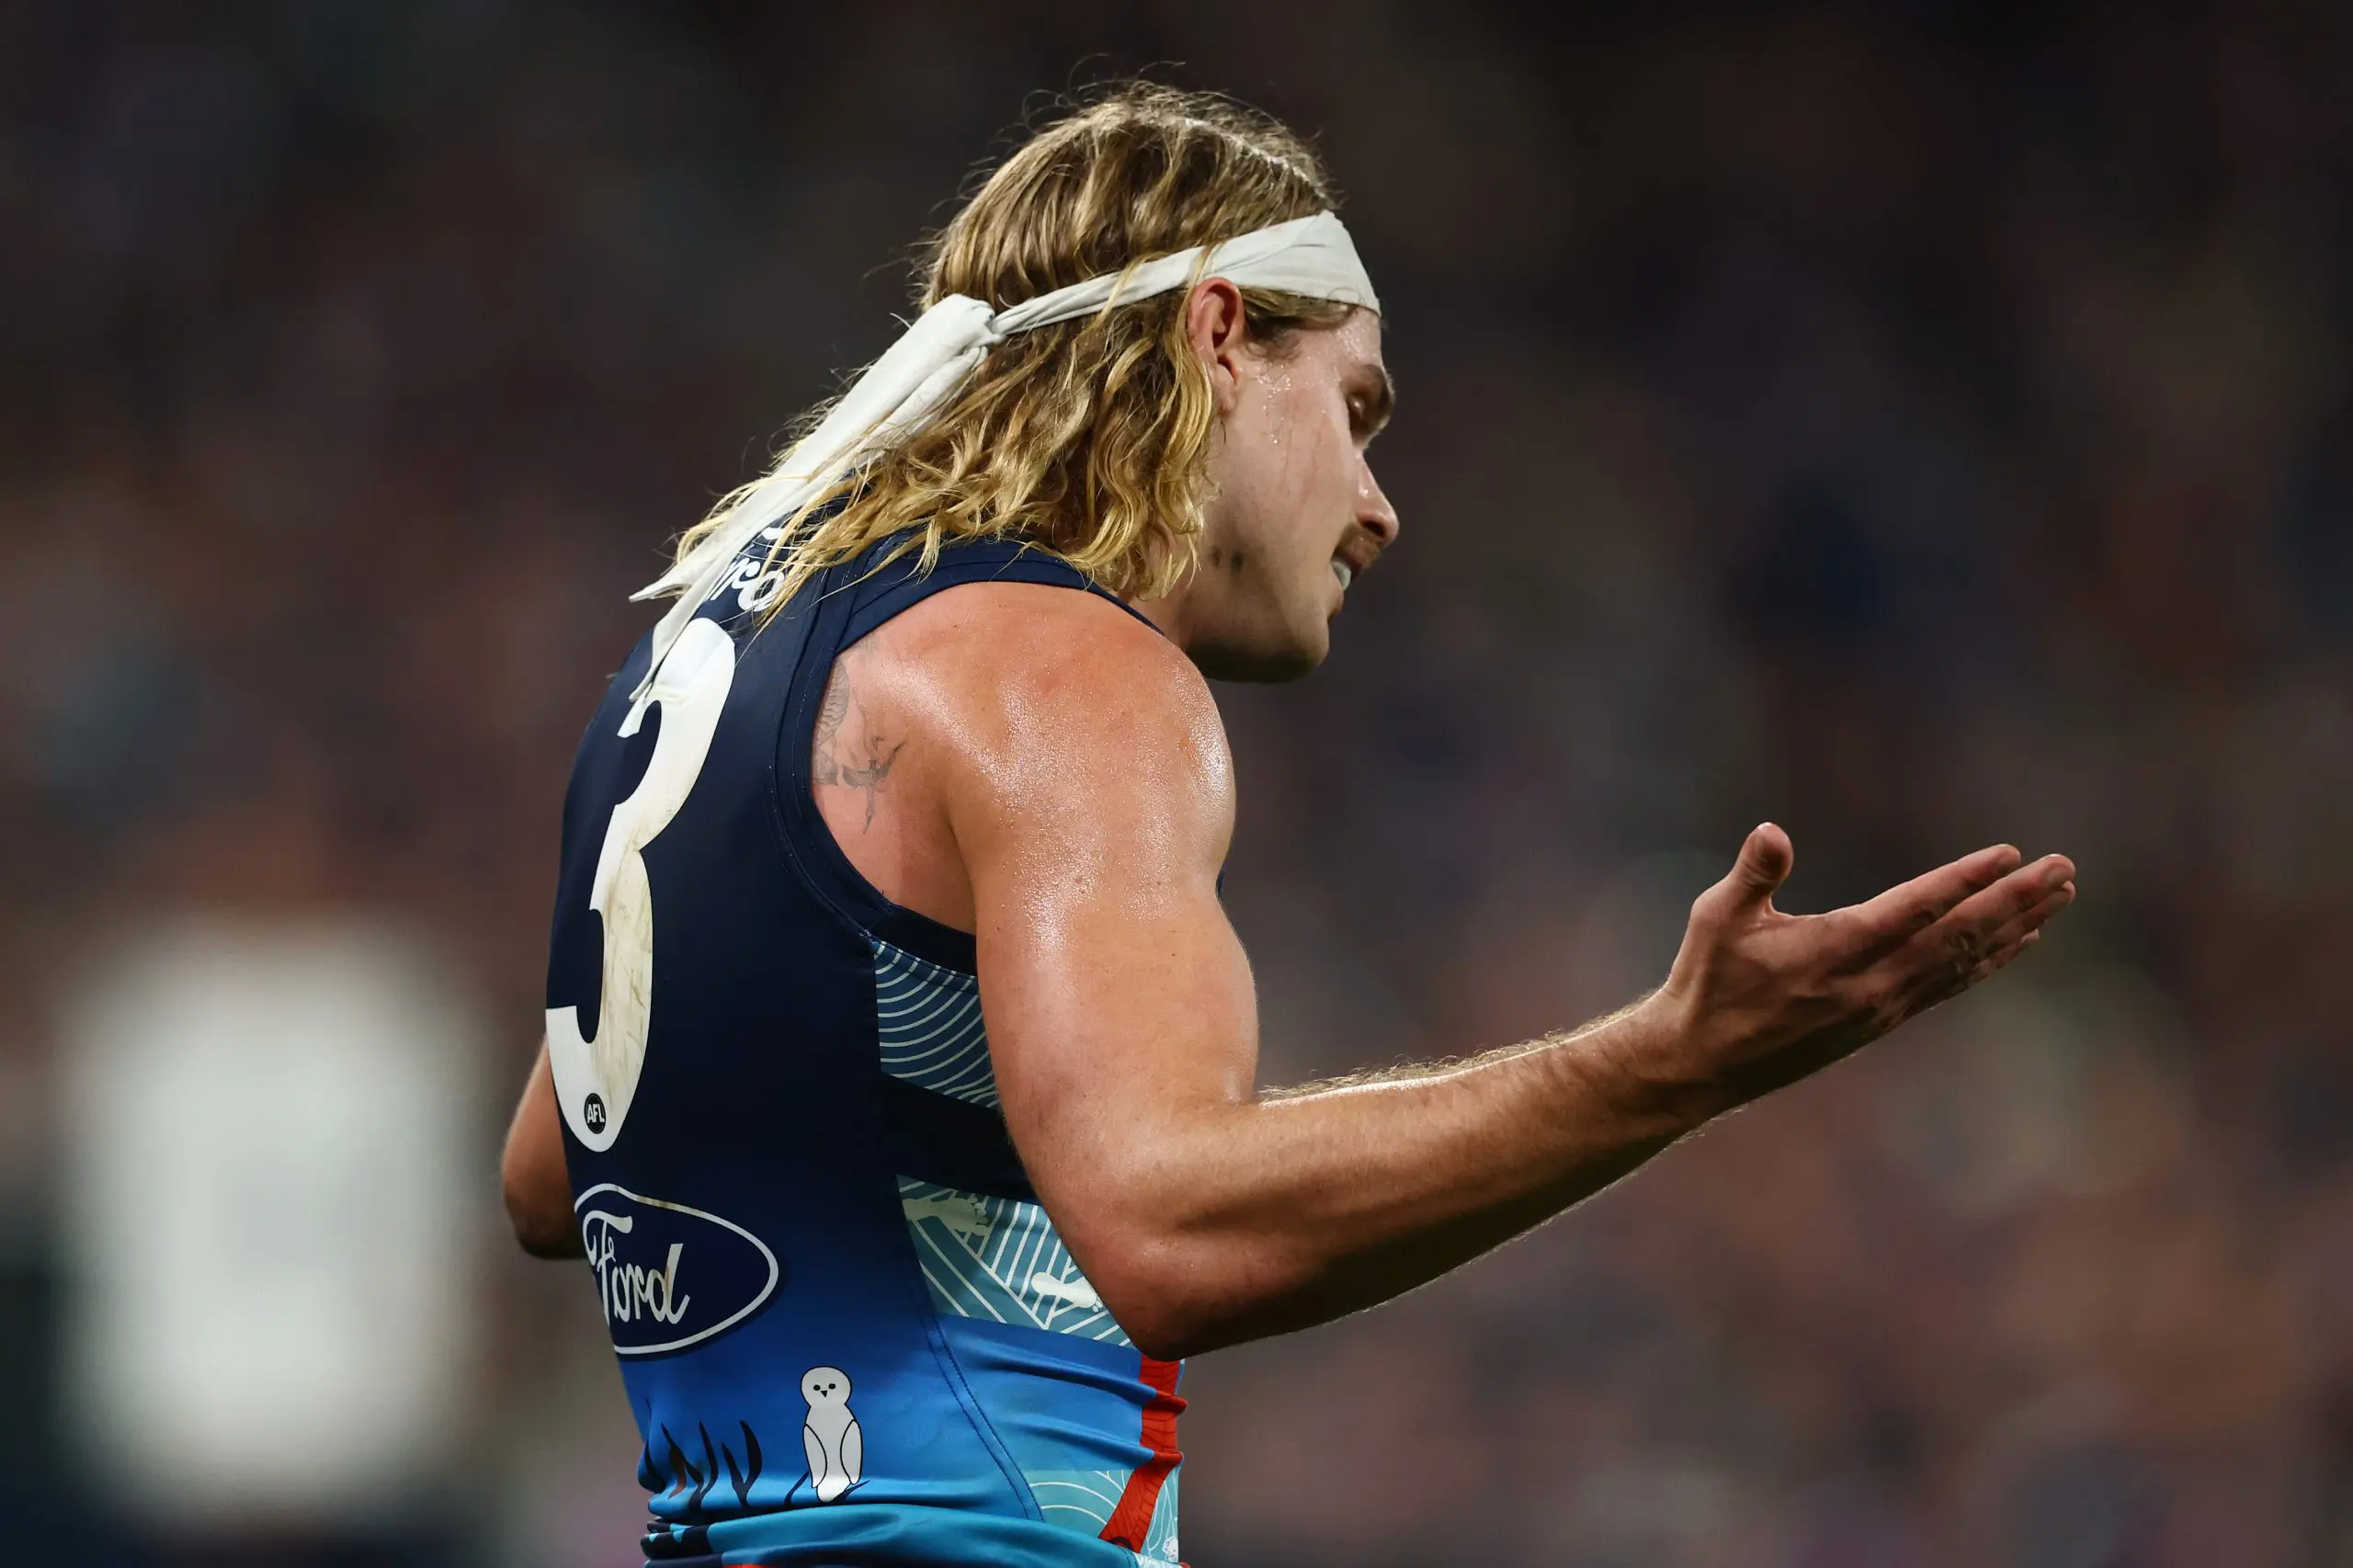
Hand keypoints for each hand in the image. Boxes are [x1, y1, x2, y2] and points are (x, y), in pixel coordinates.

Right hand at [1641, 824, 2075, 1113]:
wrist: (1702, 1063)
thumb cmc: (1706, 981)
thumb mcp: (1715, 918)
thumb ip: (1752, 874)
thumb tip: (1772, 831)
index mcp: (1834, 951)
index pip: (1915, 910)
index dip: (1964, 881)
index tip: (2009, 854)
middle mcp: (1869, 984)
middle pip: (1958, 936)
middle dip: (2014, 900)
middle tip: (2062, 868)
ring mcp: (1881, 1008)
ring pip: (1964, 963)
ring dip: (2015, 927)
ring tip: (2059, 896)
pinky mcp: (1881, 1021)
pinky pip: (1949, 986)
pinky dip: (1990, 960)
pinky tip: (2018, 941)